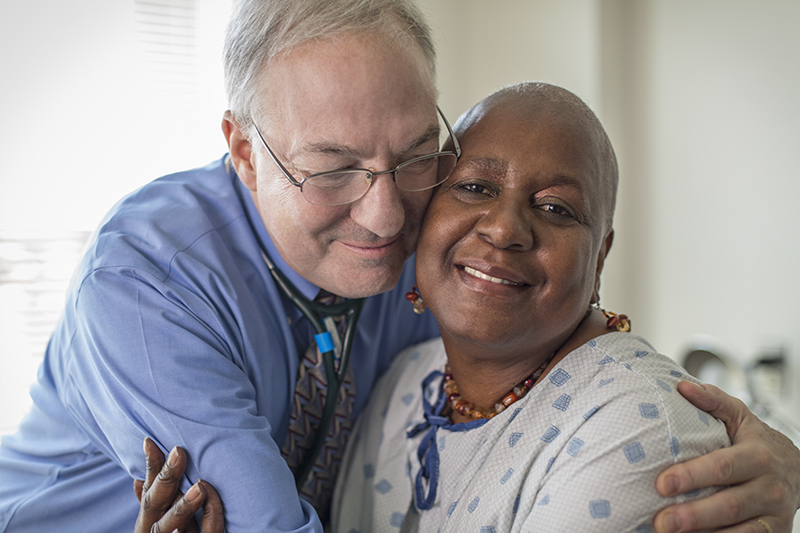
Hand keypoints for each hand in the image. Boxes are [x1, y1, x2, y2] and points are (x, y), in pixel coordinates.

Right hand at [133, 438, 223, 532]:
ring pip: (170, 526)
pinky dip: (209, 521)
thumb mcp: (162, 519)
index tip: (150, 441)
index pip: (147, 491)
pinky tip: (210, 504)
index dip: (150, 468)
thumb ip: (156, 503)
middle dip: (165, 479)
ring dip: (183, 506)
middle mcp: (153, 532)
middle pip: (153, 506)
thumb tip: (138, 479)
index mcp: (147, 522)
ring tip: (199, 487)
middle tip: (178, 452)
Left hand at [653, 381, 799, 532]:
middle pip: (729, 504)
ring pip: (741, 532)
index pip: (722, 467)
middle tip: (661, 521)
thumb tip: (682, 387)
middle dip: (693, 515)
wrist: (798, 469)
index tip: (661, 483)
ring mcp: (774, 515)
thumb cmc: (756, 441)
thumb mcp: (739, 415)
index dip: (692, 476)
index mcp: (758, 456)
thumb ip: (713, 400)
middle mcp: (770, 488)